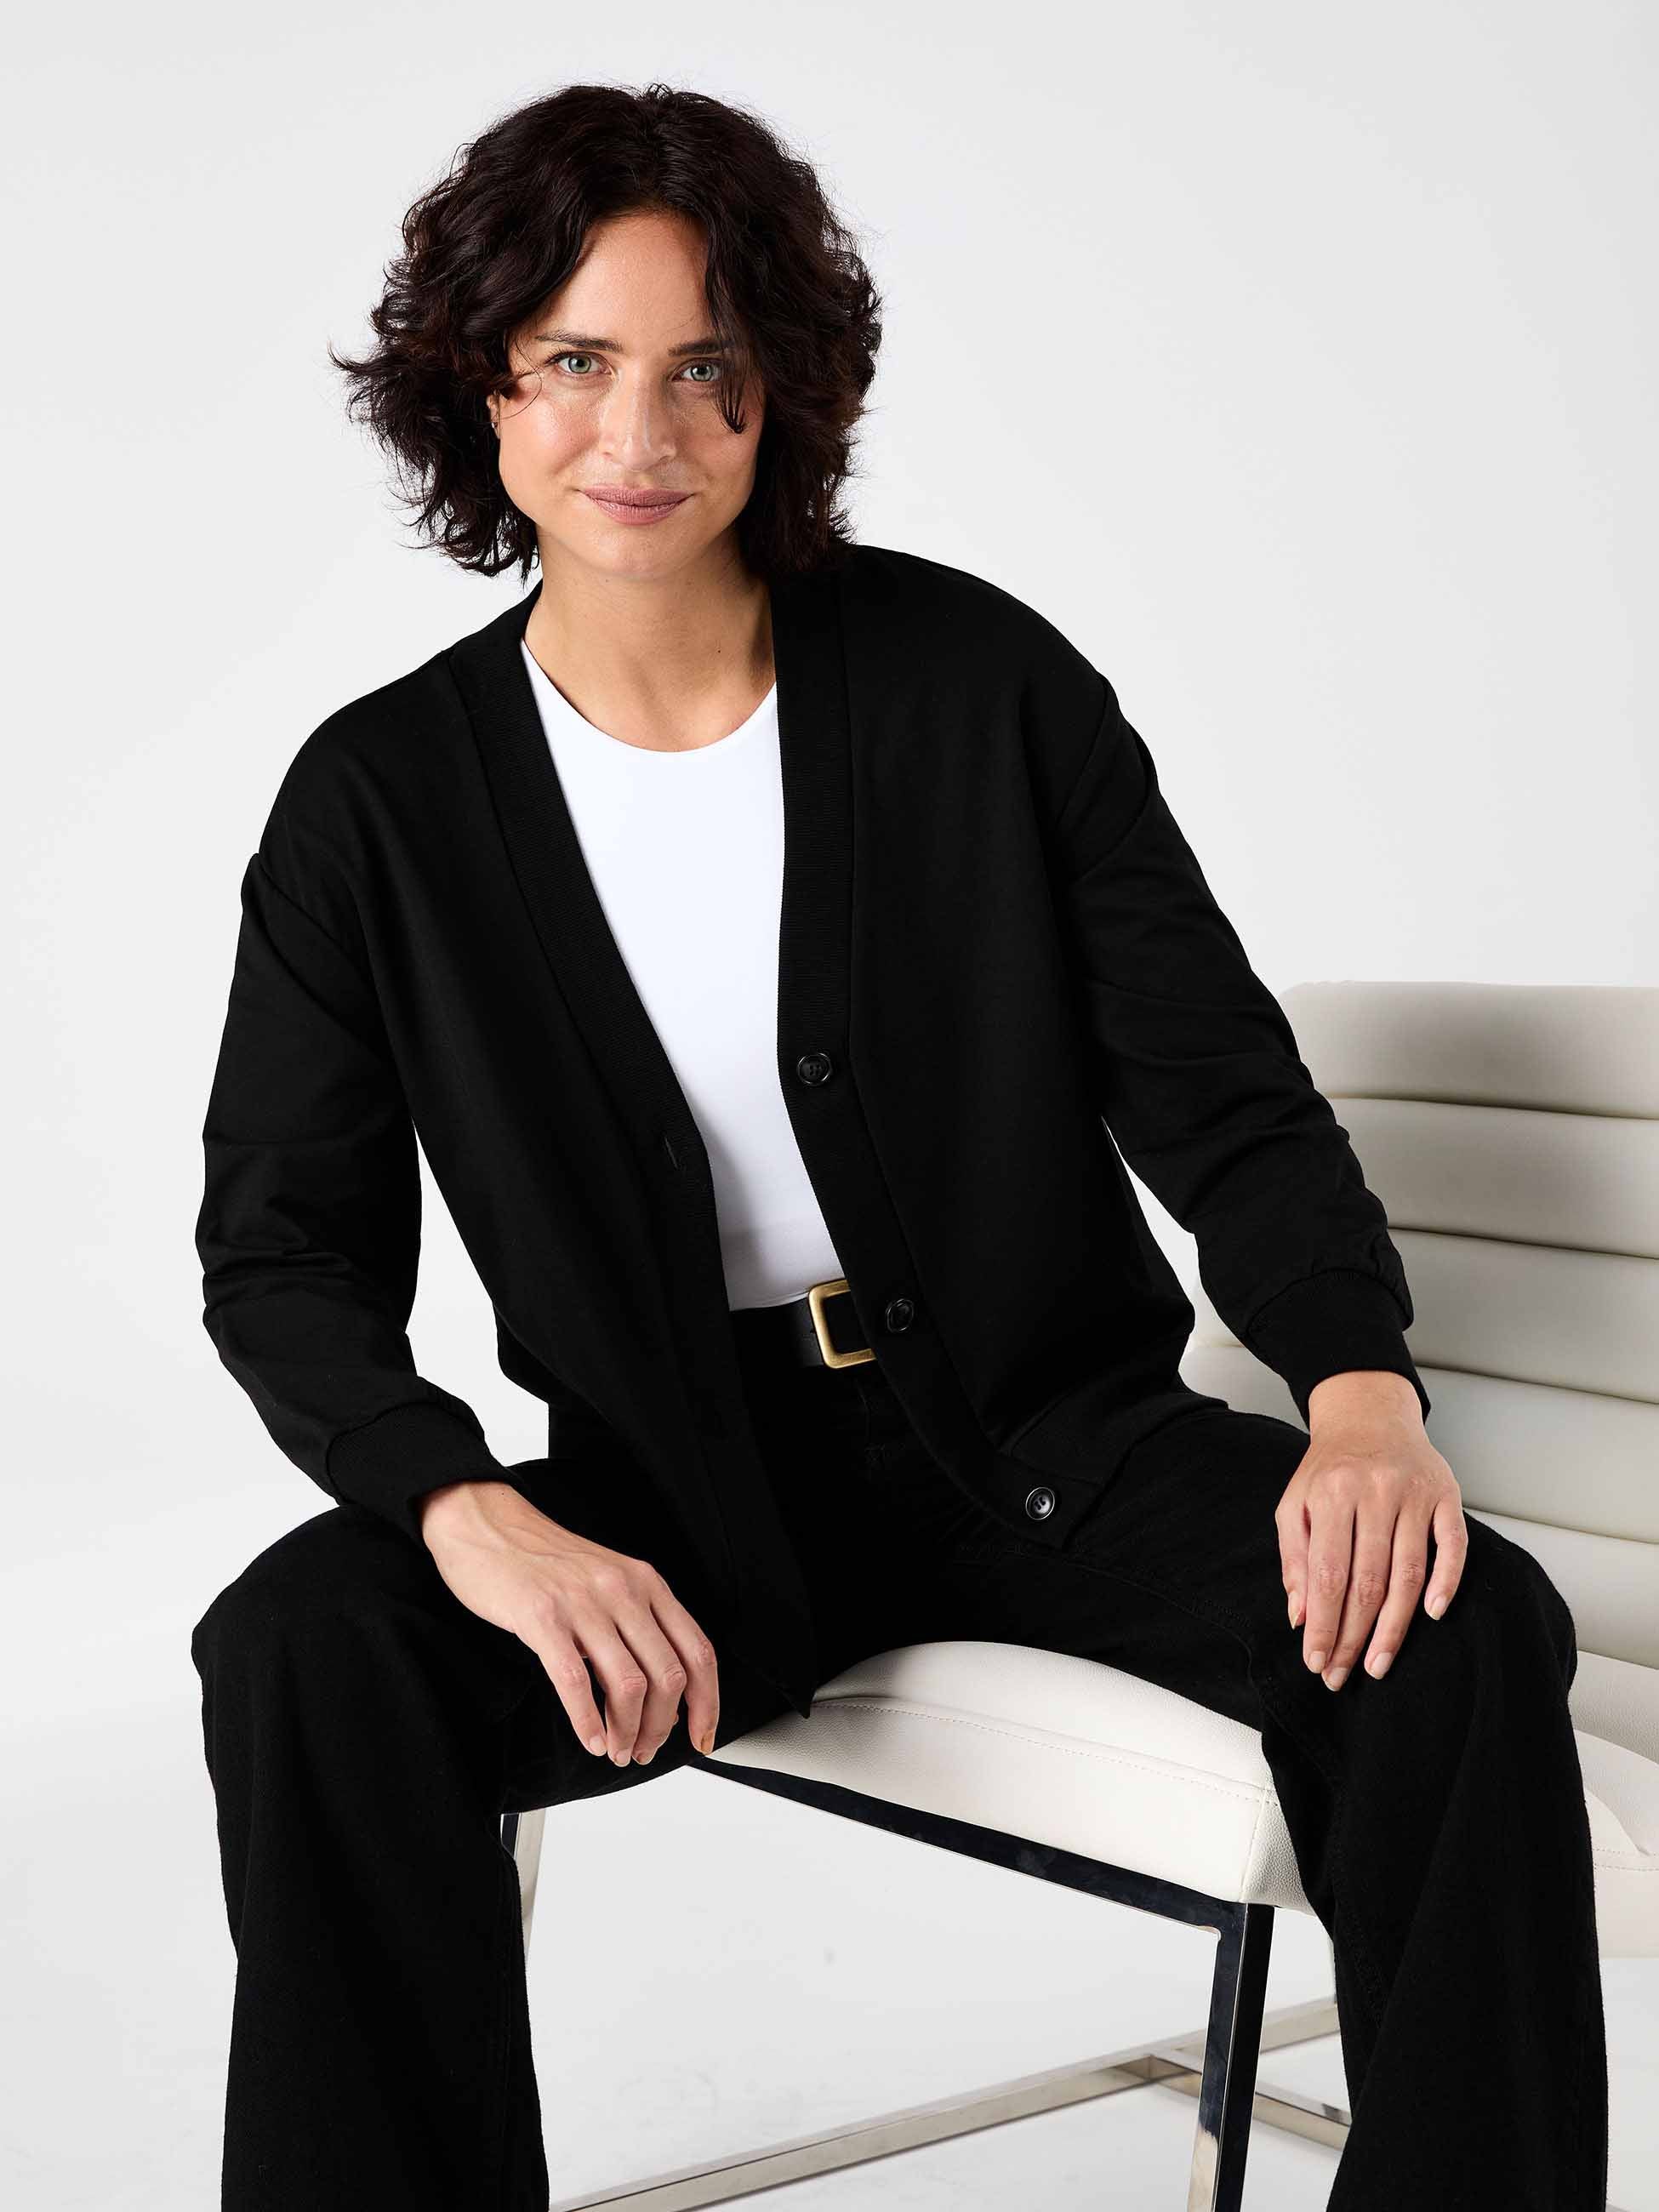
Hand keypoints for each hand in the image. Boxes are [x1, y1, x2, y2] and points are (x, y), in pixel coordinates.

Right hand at [419, 1480, 719, 1764]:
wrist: (488, 1525)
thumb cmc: (544, 1560)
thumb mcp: (607, 1582)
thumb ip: (637, 1628)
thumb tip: (660, 1694)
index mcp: (646, 1583)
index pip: (697, 1651)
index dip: (707, 1702)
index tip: (702, 1735)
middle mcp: (623, 1591)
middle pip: (668, 1676)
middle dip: (660, 1727)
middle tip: (644, 1750)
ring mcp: (584, 1603)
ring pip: (629, 1684)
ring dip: (627, 1731)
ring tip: (616, 1749)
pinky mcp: (541, 1618)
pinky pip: (574, 1681)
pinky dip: (587, 1721)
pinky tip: (589, 1739)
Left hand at [1276, 1371, 1467, 1690]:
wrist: (1369, 1416)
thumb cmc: (1328, 1469)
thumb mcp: (1295, 1503)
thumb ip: (1294, 1557)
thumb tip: (1300, 1617)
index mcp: (1332, 1493)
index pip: (1328, 1573)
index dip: (1324, 1623)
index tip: (1317, 1661)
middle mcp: (1375, 1492)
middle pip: (1368, 1580)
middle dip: (1354, 1635)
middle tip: (1344, 1674)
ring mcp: (1415, 1494)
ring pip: (1408, 1572)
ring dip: (1394, 1626)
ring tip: (1379, 1663)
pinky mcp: (1447, 1495)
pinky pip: (1452, 1546)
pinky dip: (1446, 1581)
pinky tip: (1433, 1614)